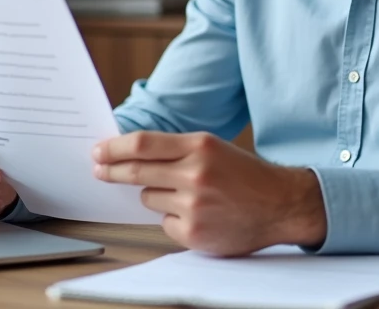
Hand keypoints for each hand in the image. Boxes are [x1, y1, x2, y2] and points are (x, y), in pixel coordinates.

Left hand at [92, 131, 326, 255]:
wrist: (280, 204)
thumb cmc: (244, 175)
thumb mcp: (213, 148)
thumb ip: (175, 150)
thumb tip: (129, 154)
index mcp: (200, 146)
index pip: (143, 145)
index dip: (114, 148)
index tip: (97, 151)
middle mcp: (195, 174)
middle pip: (137, 172)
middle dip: (111, 171)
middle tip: (98, 169)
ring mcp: (194, 206)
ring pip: (149, 198)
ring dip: (156, 195)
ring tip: (186, 195)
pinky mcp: (194, 233)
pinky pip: (164, 223)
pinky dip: (173, 218)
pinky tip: (198, 214)